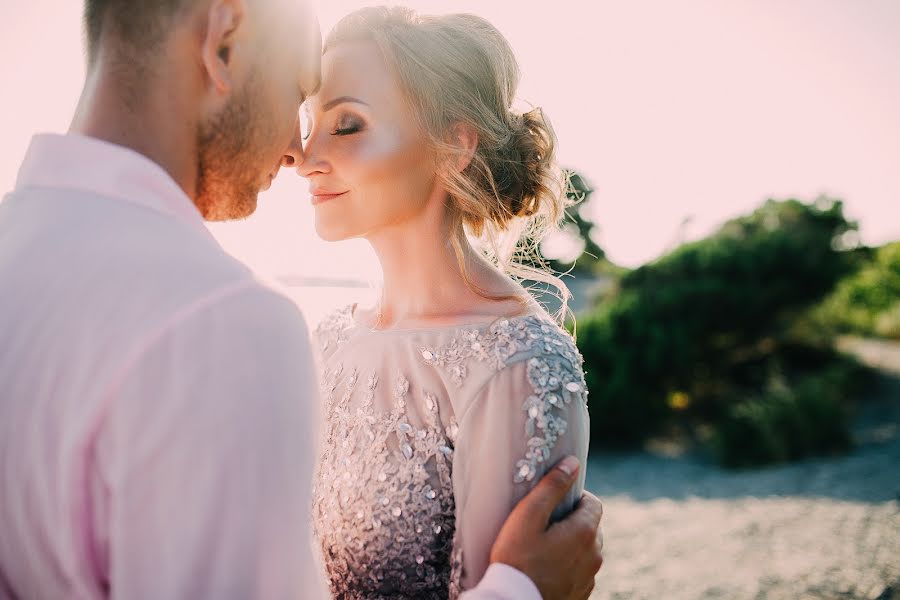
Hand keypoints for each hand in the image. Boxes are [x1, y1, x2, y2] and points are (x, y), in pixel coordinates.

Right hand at [489, 456, 603, 599]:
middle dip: (573, 521)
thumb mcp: (529, 515)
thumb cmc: (517, 559)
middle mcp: (594, 555)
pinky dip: (568, 565)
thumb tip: (572, 463)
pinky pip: (580, 571)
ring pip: (586, 551)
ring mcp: (589, 577)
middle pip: (591, 526)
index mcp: (585, 532)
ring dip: (571, 544)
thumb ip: (552, 486)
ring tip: (543, 547)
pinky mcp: (581, 594)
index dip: (574, 497)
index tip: (553, 502)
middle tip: (545, 524)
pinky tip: (546, 567)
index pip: (593, 503)